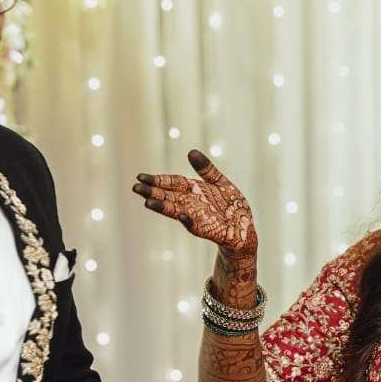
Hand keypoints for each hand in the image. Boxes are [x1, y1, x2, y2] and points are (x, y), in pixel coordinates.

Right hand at [132, 150, 256, 260]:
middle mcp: (192, 204)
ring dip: (163, 208)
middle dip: (152, 192)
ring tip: (148, 203)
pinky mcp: (209, 230)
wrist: (245, 229)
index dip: (157, 180)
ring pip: (177, 211)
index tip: (140, 176)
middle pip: (169, 197)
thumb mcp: (220, 182)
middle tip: (135, 188)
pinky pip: (197, 226)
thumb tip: (191, 151)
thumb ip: (206, 169)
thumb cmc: (231, 206)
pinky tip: (183, 216)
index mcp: (194, 191)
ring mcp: (198, 217)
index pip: (172, 183)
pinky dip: (190, 221)